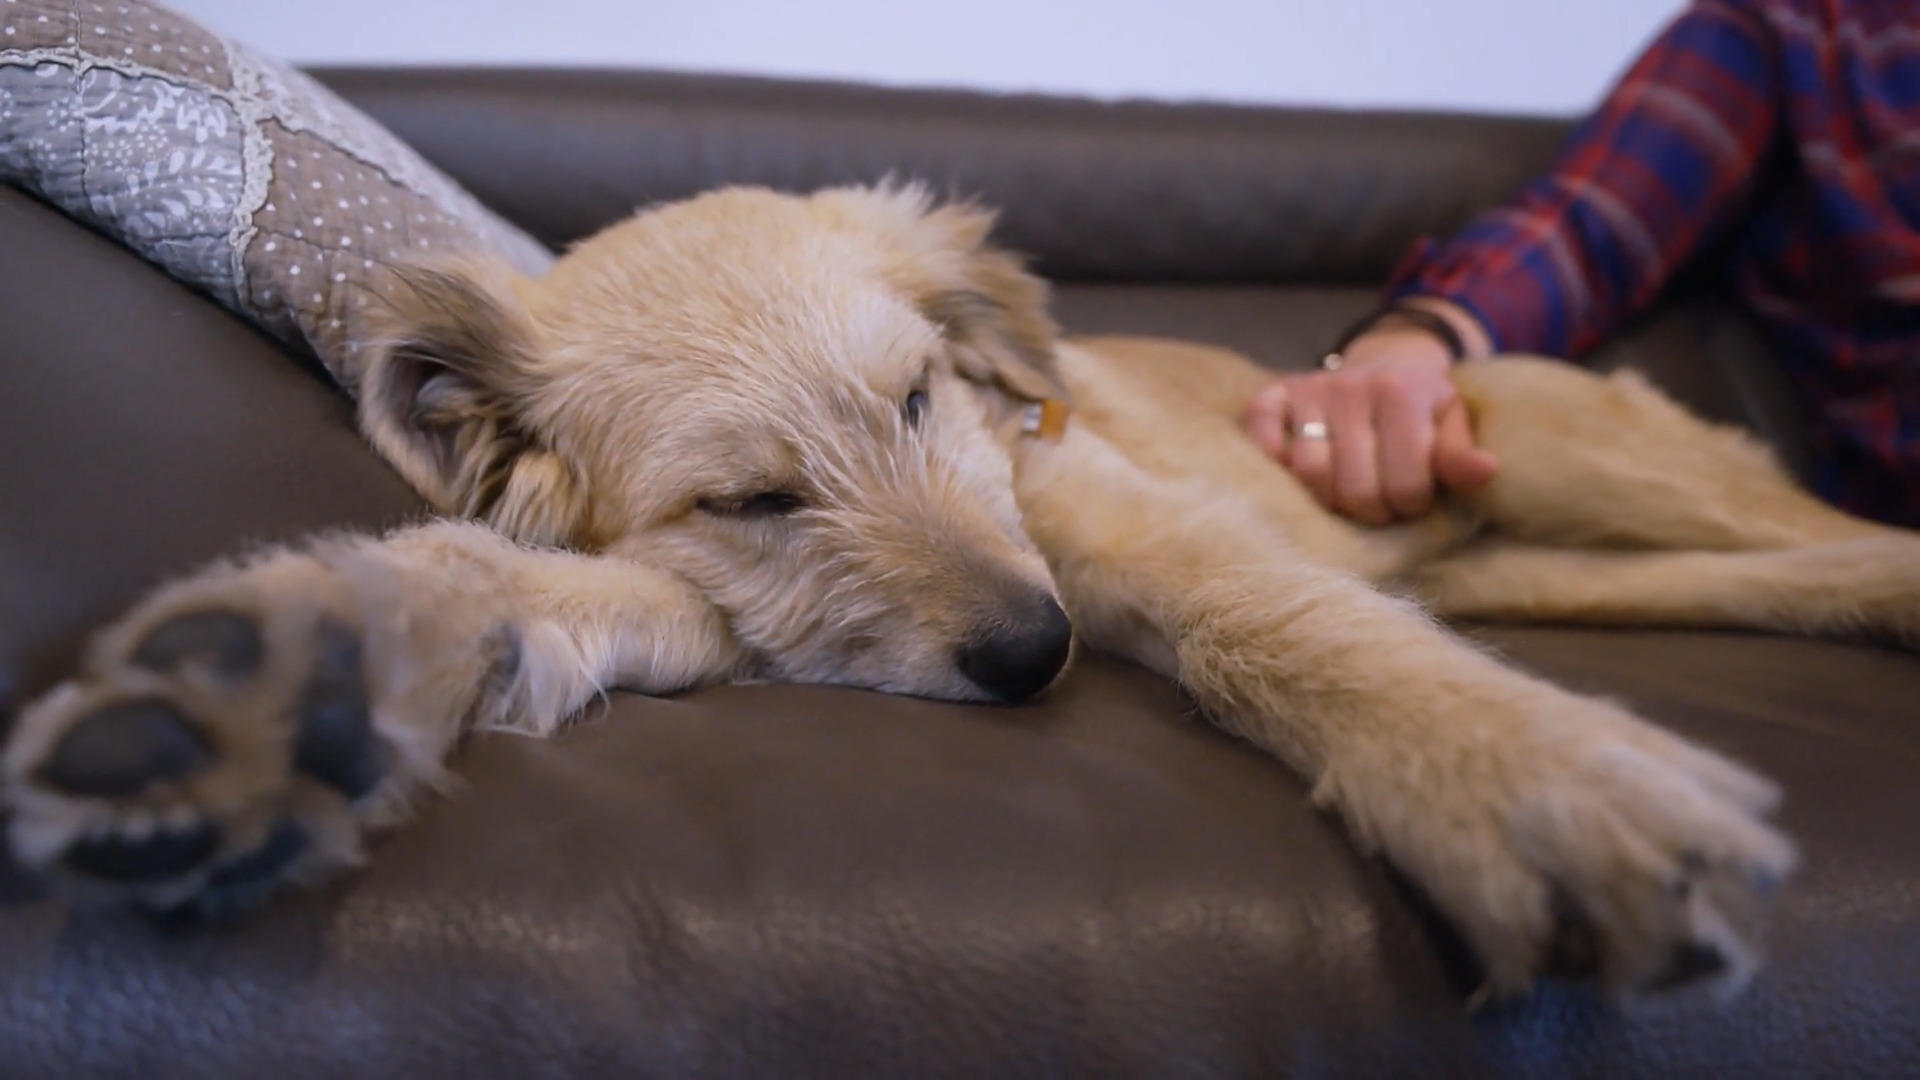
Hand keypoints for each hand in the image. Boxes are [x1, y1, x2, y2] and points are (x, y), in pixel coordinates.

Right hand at [1244, 322, 1498, 524]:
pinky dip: (1274, 466)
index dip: (1412, 505)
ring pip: (1308, 474)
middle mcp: (1348, 386)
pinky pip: (1262, 443)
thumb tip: (1486, 472)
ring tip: (1349, 497)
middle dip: (1373, 511)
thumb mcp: (1451, 425)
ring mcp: (1307, 390)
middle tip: (1382, 505)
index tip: (1415, 499)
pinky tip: (1300, 476)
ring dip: (1330, 501)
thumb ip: (1460, 454)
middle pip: (1353, 488)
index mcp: (1400, 391)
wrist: (1387, 362)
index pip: (1404, 484)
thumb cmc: (1423, 408)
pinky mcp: (1272, 395)